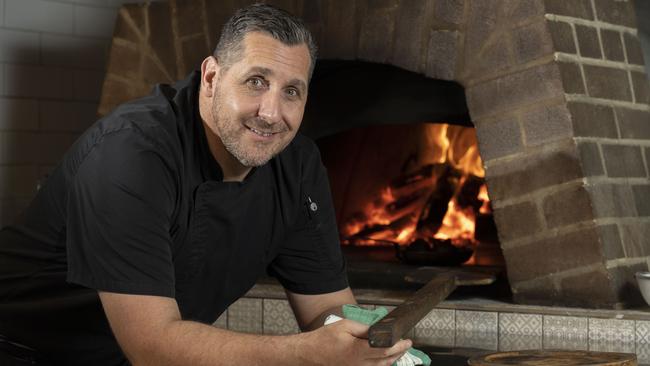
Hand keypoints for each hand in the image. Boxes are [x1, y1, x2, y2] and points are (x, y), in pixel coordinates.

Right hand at [296, 318, 412, 365]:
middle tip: (406, 344)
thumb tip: (380, 330)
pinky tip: (384, 358)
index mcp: (357, 351)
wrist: (310, 354)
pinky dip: (382, 364)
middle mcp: (358, 365)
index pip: (384, 350)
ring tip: (398, 350)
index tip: (407, 340)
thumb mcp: (345, 326)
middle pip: (386, 361)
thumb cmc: (325, 339)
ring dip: (392, 359)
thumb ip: (364, 329)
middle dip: (399, 353)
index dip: (398, 346)